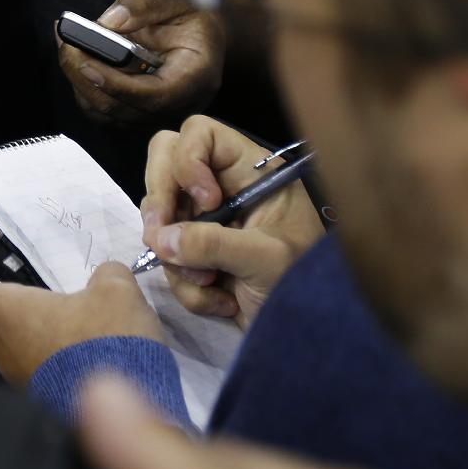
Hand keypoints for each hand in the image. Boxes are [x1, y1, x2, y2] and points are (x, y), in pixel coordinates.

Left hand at [0, 257, 163, 386]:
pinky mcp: (42, 398)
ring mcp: (19, 379)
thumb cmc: (110, 341)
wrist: (144, 407)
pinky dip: (49, 350)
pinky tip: (86, 342)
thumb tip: (105, 277)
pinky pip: (34, 365)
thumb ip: (104, 274)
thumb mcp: (116, 289)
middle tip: (27, 279)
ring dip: (29, 326)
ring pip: (9, 342)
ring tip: (70, 311)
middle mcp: (1, 348)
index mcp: (4, 314)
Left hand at [61, 0, 227, 126]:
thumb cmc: (187, 7)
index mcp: (198, 76)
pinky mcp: (137, 110)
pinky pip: (102, 109)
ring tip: (69, 43)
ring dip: (80, 81)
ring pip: (107, 113)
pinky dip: (84, 84)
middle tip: (67, 44)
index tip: (86, 62)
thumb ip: (143, 2)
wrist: (195, 24)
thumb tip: (109, 22)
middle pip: (125, 110)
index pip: (156, 97)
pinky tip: (77, 54)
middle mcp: (180, 103)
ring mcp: (157, 112)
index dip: (117, 85)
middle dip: (88, 78)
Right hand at [140, 118, 325, 327]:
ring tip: (211, 284)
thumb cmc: (302, 285)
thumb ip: (214, 243)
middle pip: (165, 163)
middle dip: (160, 202)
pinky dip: (187, 286)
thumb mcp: (266, 259)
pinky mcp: (195, 254)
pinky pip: (167, 258)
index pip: (199, 134)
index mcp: (250, 172)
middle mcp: (223, 188)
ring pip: (161, 218)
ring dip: (179, 259)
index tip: (203, 204)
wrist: (307, 334)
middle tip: (160, 236)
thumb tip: (161, 239)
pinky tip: (221, 301)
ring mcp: (205, 222)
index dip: (187, 160)